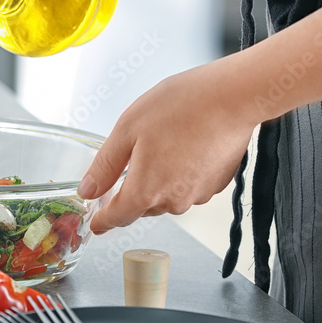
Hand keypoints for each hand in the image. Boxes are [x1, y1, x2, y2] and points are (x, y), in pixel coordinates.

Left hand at [77, 61, 259, 233]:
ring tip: (161, 146)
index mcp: (146, 191)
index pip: (118, 217)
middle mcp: (173, 201)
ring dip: (158, 182)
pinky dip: (181, 174)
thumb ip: (105, 166)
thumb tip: (89, 190)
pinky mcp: (218, 185)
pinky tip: (183, 147)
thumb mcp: (127, 130)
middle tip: (129, 164)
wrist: (232, 98)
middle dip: (131, 192)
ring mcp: (199, 195)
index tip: (96, 224)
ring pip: (167, 197)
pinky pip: (189, 187)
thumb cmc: (180, 107)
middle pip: (142, 206)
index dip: (103, 221)